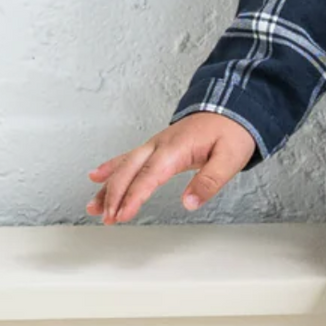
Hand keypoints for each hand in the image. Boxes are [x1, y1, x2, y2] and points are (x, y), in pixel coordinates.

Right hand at [86, 114, 256, 224]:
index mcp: (176, 148)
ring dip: (107, 186)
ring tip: (93, 207)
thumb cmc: (232, 132)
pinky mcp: (156, 146)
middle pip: (129, 170)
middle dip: (114, 195)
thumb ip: (209, 181)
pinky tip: (96, 177)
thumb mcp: (230, 158)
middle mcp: (160, 144)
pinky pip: (128, 158)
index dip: (133, 196)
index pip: (149, 176)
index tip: (122, 215)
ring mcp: (155, 143)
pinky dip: (110, 168)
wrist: (232, 107)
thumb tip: (189, 203)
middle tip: (107, 218)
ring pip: (124, 165)